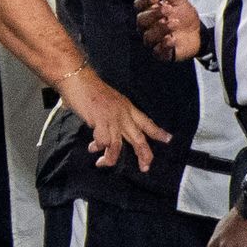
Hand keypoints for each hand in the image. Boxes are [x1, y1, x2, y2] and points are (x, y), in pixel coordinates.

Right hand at [54, 68, 170, 171]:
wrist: (78, 79)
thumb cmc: (88, 88)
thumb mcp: (108, 100)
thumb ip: (110, 115)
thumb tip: (105, 130)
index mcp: (127, 107)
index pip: (146, 122)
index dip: (158, 132)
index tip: (168, 139)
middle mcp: (123, 114)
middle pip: (139, 138)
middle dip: (143, 154)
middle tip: (145, 167)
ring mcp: (112, 118)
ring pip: (118, 145)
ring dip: (111, 158)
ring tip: (103, 163)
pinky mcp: (100, 121)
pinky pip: (104, 141)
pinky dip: (98, 147)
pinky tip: (92, 148)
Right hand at [134, 0, 201, 62]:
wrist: (199, 33)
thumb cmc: (185, 15)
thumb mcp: (180, 1)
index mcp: (150, 11)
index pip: (138, 5)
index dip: (145, 1)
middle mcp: (148, 26)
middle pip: (141, 20)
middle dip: (154, 14)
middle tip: (169, 10)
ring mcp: (154, 40)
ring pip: (148, 36)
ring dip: (160, 29)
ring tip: (175, 23)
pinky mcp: (162, 53)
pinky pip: (157, 51)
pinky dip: (164, 45)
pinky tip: (173, 39)